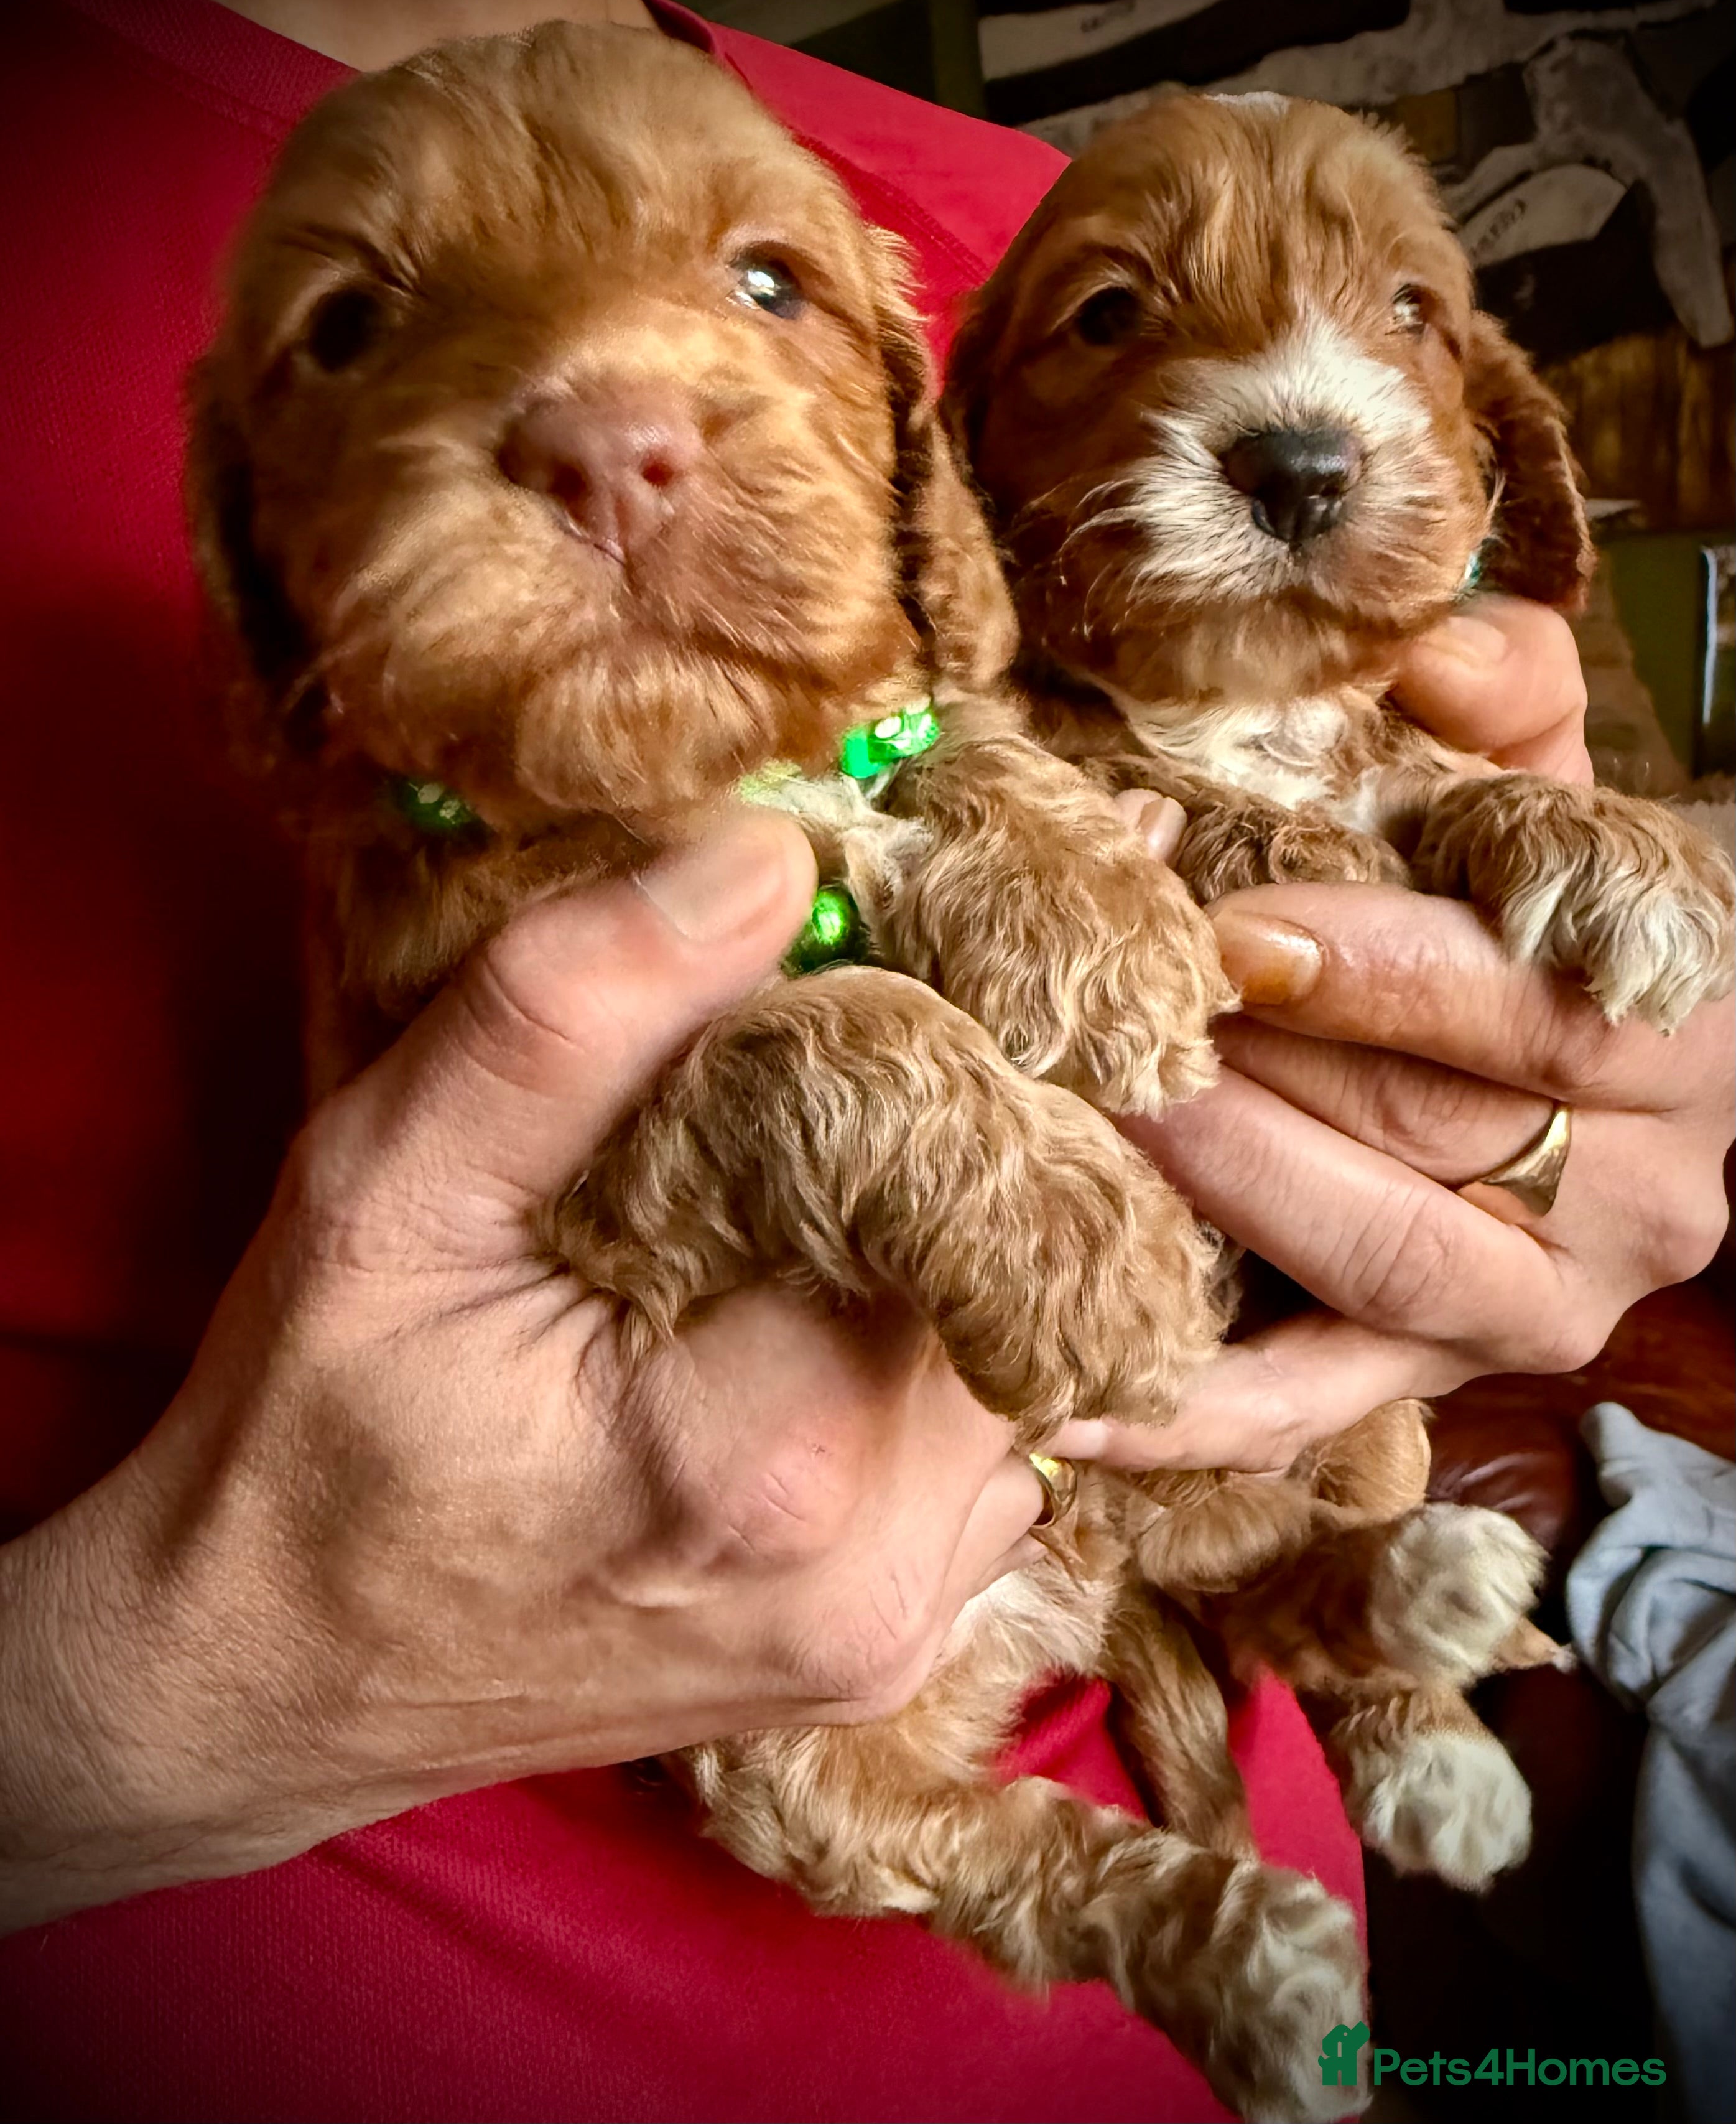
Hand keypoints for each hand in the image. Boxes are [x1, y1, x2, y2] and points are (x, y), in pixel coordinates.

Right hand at [0, 812, 1038, 1933]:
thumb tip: (775, 853)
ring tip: (804, 1194)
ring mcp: (898, 1631)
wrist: (270, 1683)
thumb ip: (573, 1013)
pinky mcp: (892, 1652)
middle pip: (1017, 1267)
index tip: (867, 968)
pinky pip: (985, 1450)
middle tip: (829, 1065)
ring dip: (940, 1250)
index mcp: (763, 1448)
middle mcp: (876, 1565)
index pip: (959, 1171)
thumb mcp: (386, 1189)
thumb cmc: (308, 1434)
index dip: (930, 1043)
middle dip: (942, 1140)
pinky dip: (924, 1356)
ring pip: (1020, 1353)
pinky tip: (805, 1315)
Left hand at [1073, 595, 1731, 1471]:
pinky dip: (1188, 1413)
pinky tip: (1064, 1403)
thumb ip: (1507, 691)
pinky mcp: (1441, 1377)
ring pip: (1374, 1266)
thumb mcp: (1550, 781)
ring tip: (1084, 1135)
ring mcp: (1540, 1308)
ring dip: (1222, 1200)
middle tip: (1107, 1026)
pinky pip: (1312, 1412)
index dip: (1379, 975)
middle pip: (1431, 1142)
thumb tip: (1419, 652)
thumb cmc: (1551, 900)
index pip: (1531, 1017)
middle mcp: (1638, 1197)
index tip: (1233, 936)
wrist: (1623, 1053)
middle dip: (1258, 1077)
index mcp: (1682, 1035)